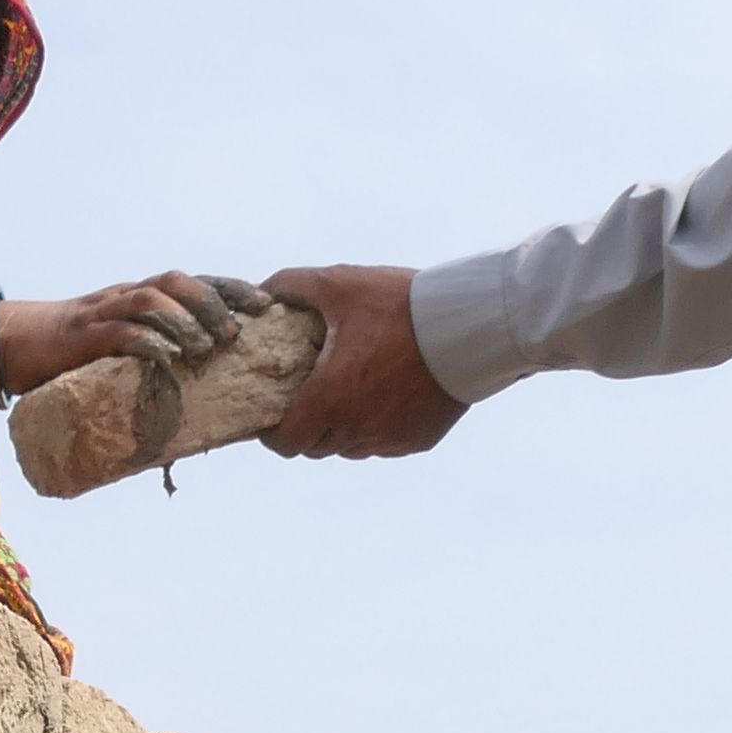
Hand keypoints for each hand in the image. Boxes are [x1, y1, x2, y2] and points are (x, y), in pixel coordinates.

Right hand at [1, 271, 273, 389]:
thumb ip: (157, 357)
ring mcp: (103, 312)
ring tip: (205, 346)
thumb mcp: (121, 348)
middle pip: (176, 282)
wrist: (14, 343)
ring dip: (184, 320)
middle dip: (211, 302)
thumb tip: (206, 397)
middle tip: (235, 333)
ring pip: (150, 300)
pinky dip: (146, 342)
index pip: (194, 282)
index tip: (265, 306)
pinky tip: (168, 358)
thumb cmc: (74, 354)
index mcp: (140, 296)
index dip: (230, 289)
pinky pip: (118, 331)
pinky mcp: (82, 337)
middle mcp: (125, 296)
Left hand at [259, 264, 466, 459]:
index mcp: (330, 399)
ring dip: (341, 430)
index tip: (273, 415)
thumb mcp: (339, 284)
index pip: (285, 443)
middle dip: (306, 427)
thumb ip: (292, 285)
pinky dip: (376, 429)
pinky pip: (385, 444)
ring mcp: (390, 439)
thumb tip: (262, 292)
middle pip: (315, 447)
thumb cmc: (400, 304)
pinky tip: (384, 397)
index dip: (272, 434)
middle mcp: (357, 429)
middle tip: (308, 397)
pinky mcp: (418, 440)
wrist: (469, 325)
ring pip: (351, 448)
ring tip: (347, 395)